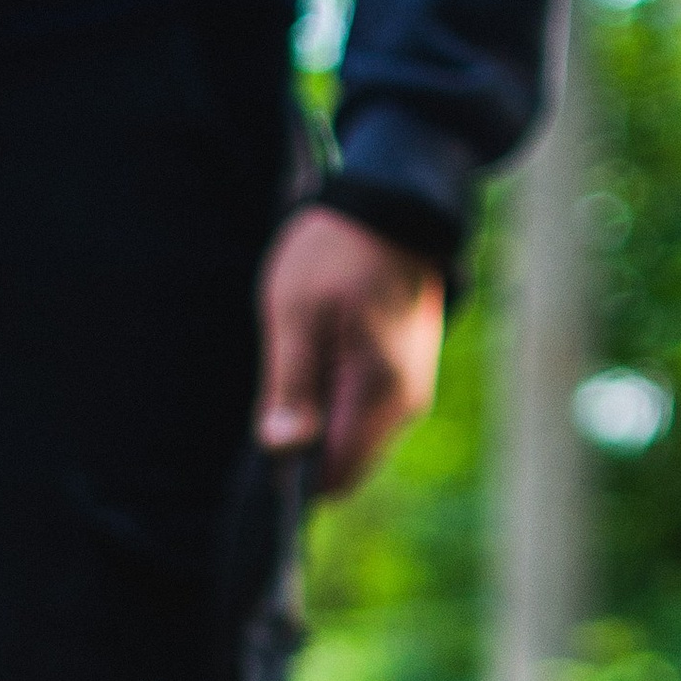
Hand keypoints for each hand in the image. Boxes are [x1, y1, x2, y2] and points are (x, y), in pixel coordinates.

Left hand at [256, 205, 444, 496]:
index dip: (295, 472)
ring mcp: (413, 390)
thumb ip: (290, 388)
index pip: (335, 475)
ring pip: (355, 439)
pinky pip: (366, 413)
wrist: (391, 205)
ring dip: (322, 418)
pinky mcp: (409, 375)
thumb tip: (282, 451)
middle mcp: (406, 403)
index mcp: (378, 392)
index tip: (267, 439)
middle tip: (282, 386)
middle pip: (346, 463)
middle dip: (308, 444)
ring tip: (306, 359)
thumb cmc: (337, 251)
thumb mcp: (295, 315)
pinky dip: (338, 400)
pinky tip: (325, 355)